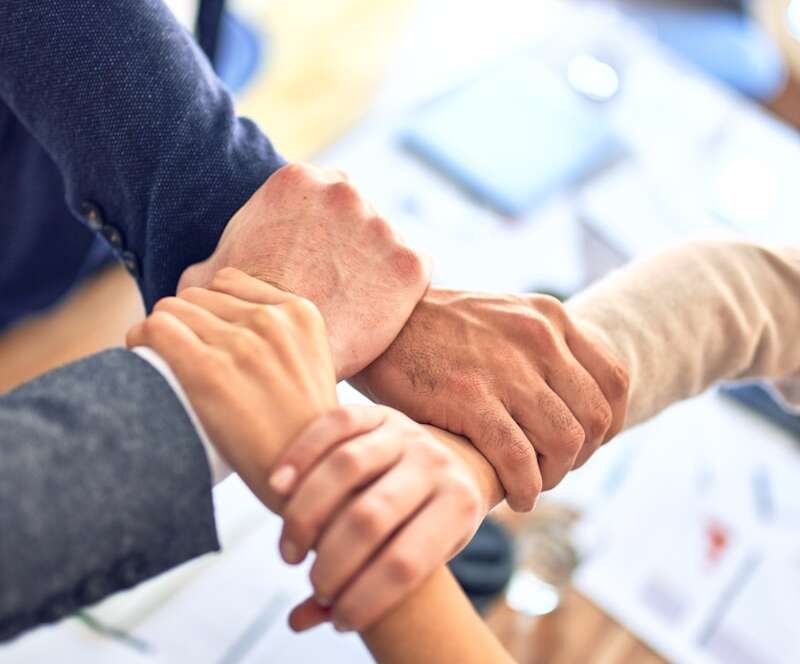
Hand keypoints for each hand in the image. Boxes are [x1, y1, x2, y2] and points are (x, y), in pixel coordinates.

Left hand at [126, 268, 336, 508]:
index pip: (230, 282)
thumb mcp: (312, 365)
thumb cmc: (303, 433)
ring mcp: (241, 343)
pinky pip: (154, 329)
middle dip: (186, 323)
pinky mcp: (208, 370)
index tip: (206, 337)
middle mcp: (272, 320)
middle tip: (182, 357)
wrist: (305, 479)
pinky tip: (143, 359)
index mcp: (301, 314)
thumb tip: (225, 324)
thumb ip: (280, 335)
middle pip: (198, 296)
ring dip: (161, 332)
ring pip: (172, 308)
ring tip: (163, 362)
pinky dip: (140, 340)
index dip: (211, 309)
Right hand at [178, 163, 431, 379]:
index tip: (313, 258)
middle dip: (349, 242)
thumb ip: (215, 259)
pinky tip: (377, 314)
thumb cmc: (238, 316)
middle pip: (357, 213)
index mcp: (296, 181)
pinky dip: (401, 292)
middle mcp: (343, 191)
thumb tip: (202, 272)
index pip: (320, 195)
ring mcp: (381, 225)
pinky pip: (413, 273)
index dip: (318, 230)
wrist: (280, 355)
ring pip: (386, 243)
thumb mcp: (207, 278)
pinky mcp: (411, 263)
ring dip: (376, 266)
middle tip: (334, 282)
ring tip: (353, 303)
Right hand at [268, 405, 484, 632]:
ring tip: (290, 552)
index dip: (367, 599)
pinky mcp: (379, 412)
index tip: (341, 620)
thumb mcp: (422, 557)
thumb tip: (300, 620)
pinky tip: (276, 488)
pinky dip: (300, 455)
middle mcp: (437, 464)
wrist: (454, 462)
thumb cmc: (430, 523)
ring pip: (346, 467)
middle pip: (371, 517)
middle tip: (313, 583)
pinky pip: (334, 424)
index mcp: (459, 505)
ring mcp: (407, 432)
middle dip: (332, 562)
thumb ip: (367, 587)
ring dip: (306, 515)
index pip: (406, 563)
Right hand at [351, 289, 628, 511]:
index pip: (614, 380)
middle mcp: (538, 338)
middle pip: (595, 418)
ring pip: (565, 442)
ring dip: (554, 475)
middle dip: (581, 455)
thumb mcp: (502, 316)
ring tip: (532, 483)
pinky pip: (519, 459)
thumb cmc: (437, 328)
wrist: (377, 318)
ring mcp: (506, 368)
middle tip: (552, 467)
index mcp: (550, 318)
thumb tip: (569, 398)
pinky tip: (514, 496)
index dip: (609, 423)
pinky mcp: (470, 398)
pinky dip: (525, 488)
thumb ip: (539, 347)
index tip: (586, 444)